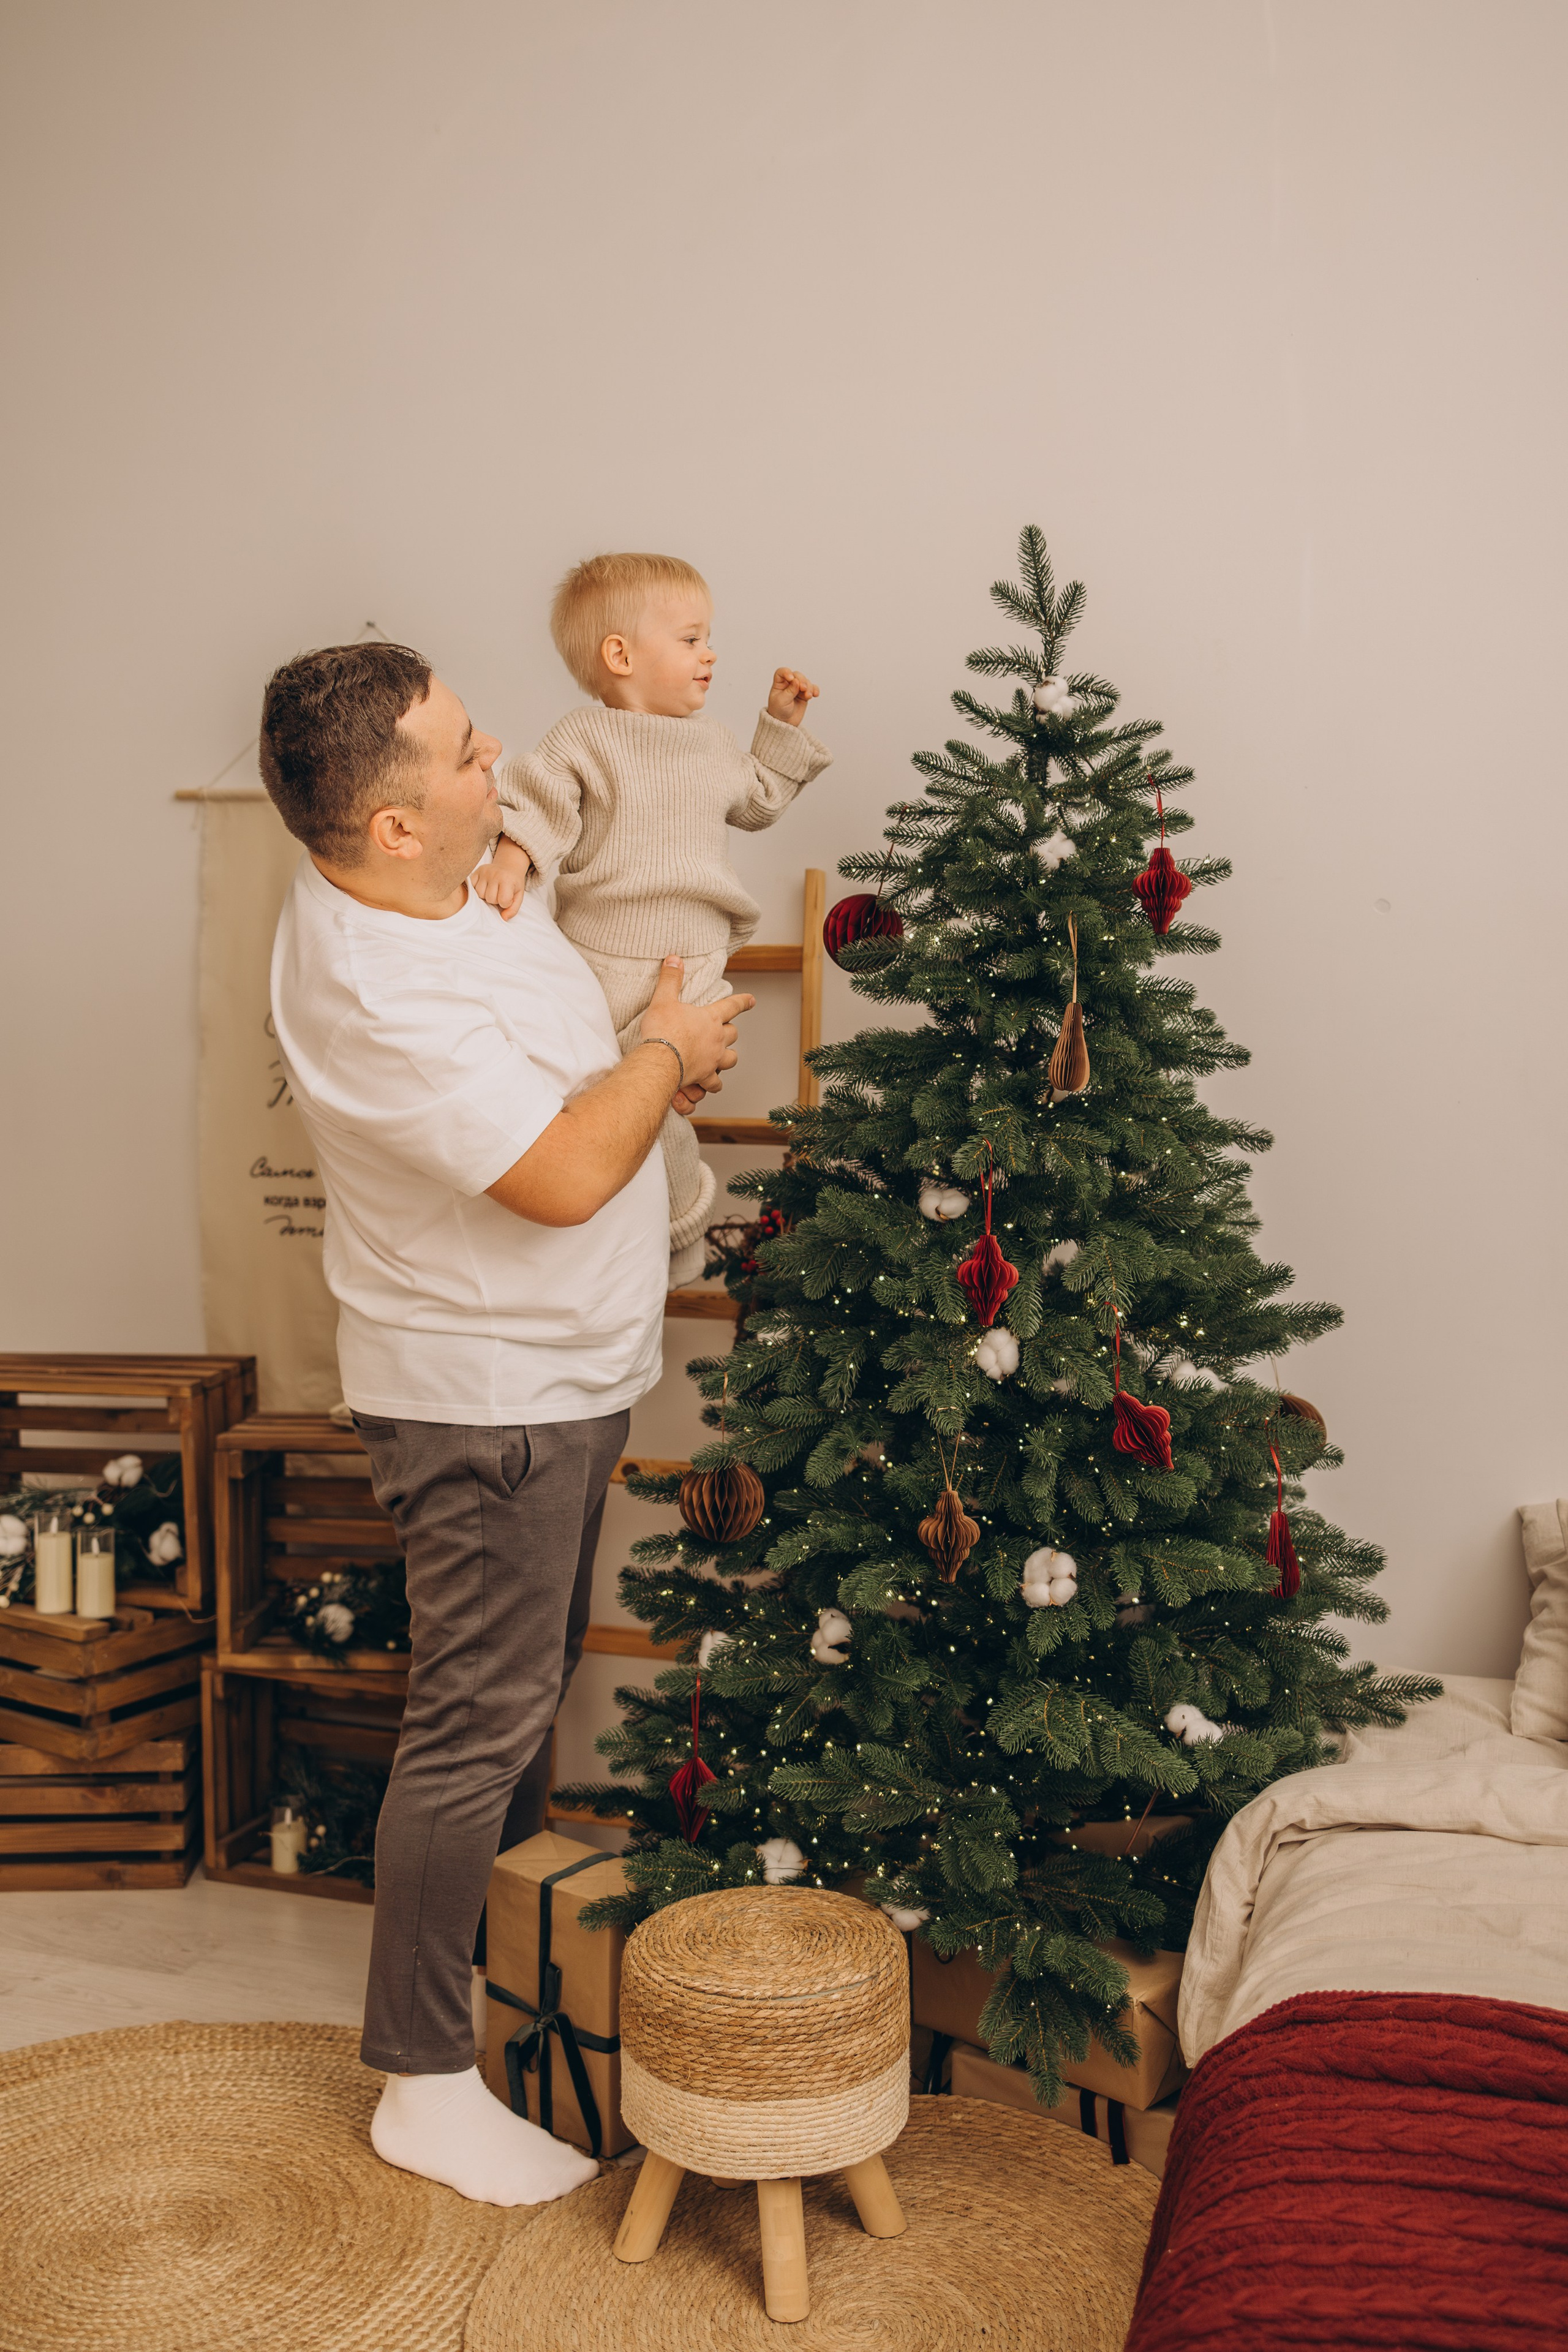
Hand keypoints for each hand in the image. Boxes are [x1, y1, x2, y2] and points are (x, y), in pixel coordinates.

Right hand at [472, 835, 532, 918]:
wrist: (508, 866)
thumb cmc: (513, 883)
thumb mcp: (518, 896)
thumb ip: (513, 909)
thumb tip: (503, 918)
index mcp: (507, 879)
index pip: (503, 901)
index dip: (505, 903)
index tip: (508, 897)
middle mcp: (495, 874)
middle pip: (489, 898)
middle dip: (495, 900)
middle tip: (499, 893)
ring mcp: (484, 872)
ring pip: (479, 894)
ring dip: (485, 896)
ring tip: (492, 890)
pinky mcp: (476, 871)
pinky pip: (472, 887)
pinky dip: (477, 890)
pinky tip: (484, 887)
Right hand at [638, 957, 753, 1095]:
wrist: (660, 1060)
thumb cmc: (662, 1030)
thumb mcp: (663, 999)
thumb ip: (671, 979)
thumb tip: (674, 958)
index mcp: (710, 1018)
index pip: (732, 1006)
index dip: (743, 1002)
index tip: (752, 1000)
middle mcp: (716, 1039)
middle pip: (733, 1034)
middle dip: (730, 1032)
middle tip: (725, 1031)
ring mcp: (713, 1059)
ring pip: (731, 1059)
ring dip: (728, 1058)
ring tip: (723, 1058)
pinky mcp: (705, 1076)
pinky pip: (715, 1084)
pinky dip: (713, 1084)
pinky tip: (709, 1084)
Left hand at [766, 667, 819, 726]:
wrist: (785, 723)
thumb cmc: (779, 711)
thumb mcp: (782, 701)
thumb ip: (790, 690)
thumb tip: (796, 681)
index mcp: (779, 684)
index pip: (782, 672)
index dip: (787, 672)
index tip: (791, 678)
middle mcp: (788, 684)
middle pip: (797, 675)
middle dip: (802, 680)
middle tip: (803, 689)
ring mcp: (797, 688)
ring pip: (806, 681)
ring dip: (809, 687)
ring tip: (808, 696)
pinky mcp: (804, 694)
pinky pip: (812, 688)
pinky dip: (815, 690)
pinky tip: (815, 694)